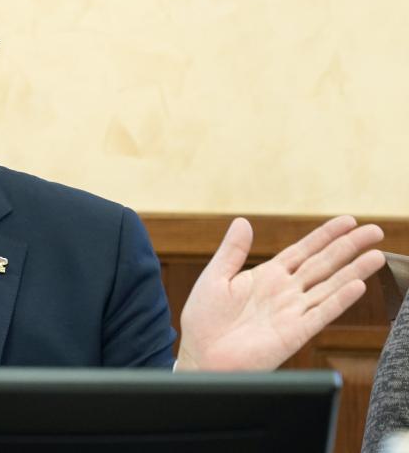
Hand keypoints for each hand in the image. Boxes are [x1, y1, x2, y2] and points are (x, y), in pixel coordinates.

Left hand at [176, 216, 385, 370]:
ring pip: (329, 286)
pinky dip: (339, 300)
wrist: (201, 356)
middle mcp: (285, 292)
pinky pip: (321, 313)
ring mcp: (292, 312)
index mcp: (267, 276)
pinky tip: (357, 286)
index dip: (325, 235)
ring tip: (376, 255)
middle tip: (375, 231)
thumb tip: (242, 221)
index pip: (303, 251)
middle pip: (323, 264)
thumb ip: (232, 251)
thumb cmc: (204, 320)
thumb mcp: (215, 277)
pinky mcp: (294, 333)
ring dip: (353, 271)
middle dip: (348, 247)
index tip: (348, 221)